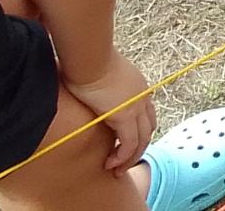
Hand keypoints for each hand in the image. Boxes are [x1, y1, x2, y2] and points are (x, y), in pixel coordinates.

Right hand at [63, 53, 157, 172]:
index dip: (138, 130)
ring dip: (130, 157)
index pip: (145, 113)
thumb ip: (93, 86)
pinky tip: (109, 164)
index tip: (124, 143)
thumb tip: (76, 86)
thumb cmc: (84, 61)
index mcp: (137, 86)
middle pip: (148, 128)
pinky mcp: (126, 116)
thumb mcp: (94, 75)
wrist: (88, 55)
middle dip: (138, 147)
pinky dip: (122, 157)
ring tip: (115, 169)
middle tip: (123, 162)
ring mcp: (137, 106)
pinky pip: (130, 144)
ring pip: (142, 140)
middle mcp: (142, 96)